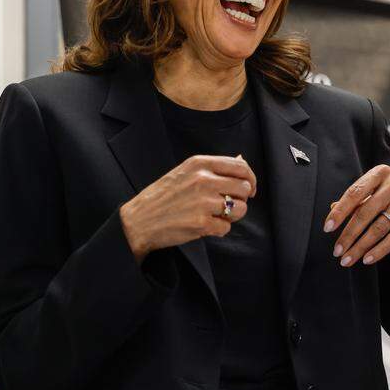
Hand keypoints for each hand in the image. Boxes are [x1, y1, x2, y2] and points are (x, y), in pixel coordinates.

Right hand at [119, 154, 256, 262]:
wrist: (139, 220)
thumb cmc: (163, 196)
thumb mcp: (186, 172)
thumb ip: (213, 168)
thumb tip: (242, 160)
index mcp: (200, 163)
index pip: (240, 167)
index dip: (250, 179)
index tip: (249, 189)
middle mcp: (203, 180)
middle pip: (244, 188)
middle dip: (241, 199)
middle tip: (229, 205)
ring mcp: (203, 202)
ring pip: (240, 208)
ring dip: (232, 215)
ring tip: (216, 216)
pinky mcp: (201, 223)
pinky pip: (227, 227)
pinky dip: (219, 229)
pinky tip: (206, 226)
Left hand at [324, 164, 389, 266]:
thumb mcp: (380, 184)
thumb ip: (359, 196)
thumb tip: (333, 207)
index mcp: (380, 173)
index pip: (354, 193)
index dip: (340, 211)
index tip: (328, 227)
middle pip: (365, 213)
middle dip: (348, 235)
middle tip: (337, 250)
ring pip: (378, 228)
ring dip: (361, 247)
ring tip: (348, 259)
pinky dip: (379, 250)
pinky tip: (367, 259)